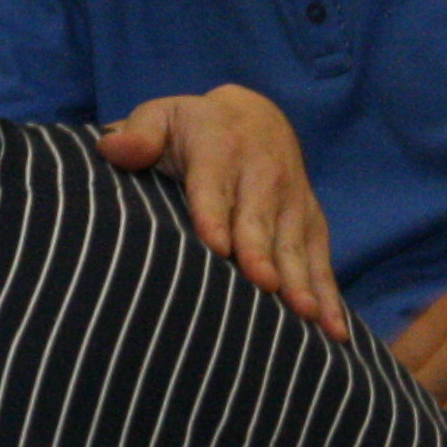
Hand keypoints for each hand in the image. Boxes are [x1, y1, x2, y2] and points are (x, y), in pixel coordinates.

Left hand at [94, 84, 346, 338]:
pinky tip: (333, 330)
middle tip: (265, 286)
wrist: (257, 117)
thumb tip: (112, 148)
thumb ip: (138, 132)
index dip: (215, 215)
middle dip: (261, 253)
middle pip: (258, 220)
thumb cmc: (193, 128)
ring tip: (305, 314)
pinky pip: (320, 259)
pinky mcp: (312, 221)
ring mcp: (291, 200)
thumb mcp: (162, 116)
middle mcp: (262, 173)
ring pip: (294, 244)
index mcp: (219, 147)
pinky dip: (329, 294)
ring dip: (300, 279)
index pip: (212, 185)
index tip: (217, 246)